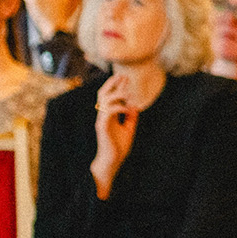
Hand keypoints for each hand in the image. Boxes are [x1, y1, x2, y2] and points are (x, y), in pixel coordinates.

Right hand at [91, 73, 140, 196]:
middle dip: (111, 84)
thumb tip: (134, 106)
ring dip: (117, 95)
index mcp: (109, 115)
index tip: (125, 77)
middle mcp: (103, 116)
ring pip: (104, 101)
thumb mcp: (128, 129)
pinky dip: (118, 108)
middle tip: (122, 76)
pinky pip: (107, 113)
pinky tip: (127, 109)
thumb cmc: (118, 147)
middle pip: (102, 94)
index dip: (115, 86)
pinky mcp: (102, 127)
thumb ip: (130, 118)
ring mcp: (101, 121)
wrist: (112, 161)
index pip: (109, 96)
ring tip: (128, 94)